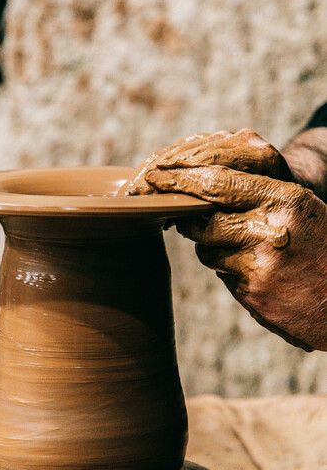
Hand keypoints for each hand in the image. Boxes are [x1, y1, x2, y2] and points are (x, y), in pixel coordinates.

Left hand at [128, 130, 326, 350]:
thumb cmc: (324, 247)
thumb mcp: (303, 207)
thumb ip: (261, 191)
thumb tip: (207, 178)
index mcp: (286, 200)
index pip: (220, 183)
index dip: (183, 180)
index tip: (160, 176)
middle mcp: (270, 230)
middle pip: (203, 219)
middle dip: (187, 217)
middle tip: (182, 214)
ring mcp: (260, 265)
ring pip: (207, 249)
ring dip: (213, 247)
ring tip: (245, 248)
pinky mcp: (253, 293)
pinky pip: (222, 274)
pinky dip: (231, 270)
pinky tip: (258, 272)